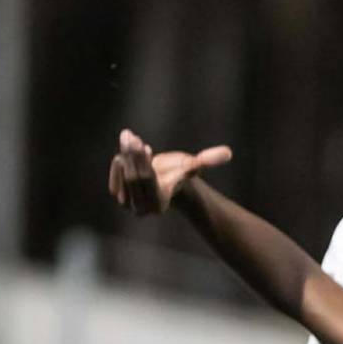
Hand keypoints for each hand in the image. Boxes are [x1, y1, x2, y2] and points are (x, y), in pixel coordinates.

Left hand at [107, 129, 231, 214]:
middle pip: (134, 177)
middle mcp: (144, 208)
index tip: (144, 144)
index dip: (144, 161)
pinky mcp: (119, 197)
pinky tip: (125, 154)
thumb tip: (227, 153)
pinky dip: (118, 164)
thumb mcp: (192, 165)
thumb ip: (208, 160)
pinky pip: (115, 178)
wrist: (165, 184)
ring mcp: (130, 205)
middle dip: (132, 155)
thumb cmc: (180, 174)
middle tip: (130, 135)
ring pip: (123, 175)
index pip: (148, 180)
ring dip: (125, 155)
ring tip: (129, 139)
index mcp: (161, 203)